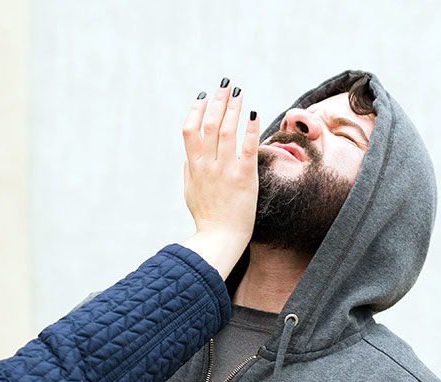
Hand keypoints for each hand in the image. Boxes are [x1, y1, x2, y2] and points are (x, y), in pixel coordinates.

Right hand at [179, 82, 261, 278]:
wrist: (220, 239)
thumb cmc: (206, 218)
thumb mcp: (190, 193)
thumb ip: (188, 172)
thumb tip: (187, 157)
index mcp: (193, 167)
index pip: (190, 131)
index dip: (196, 110)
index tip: (204, 96)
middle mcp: (207, 165)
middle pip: (209, 125)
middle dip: (217, 101)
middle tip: (225, 85)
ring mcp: (225, 171)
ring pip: (226, 131)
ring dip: (233, 108)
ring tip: (239, 92)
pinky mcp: (243, 179)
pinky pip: (247, 149)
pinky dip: (250, 129)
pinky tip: (253, 113)